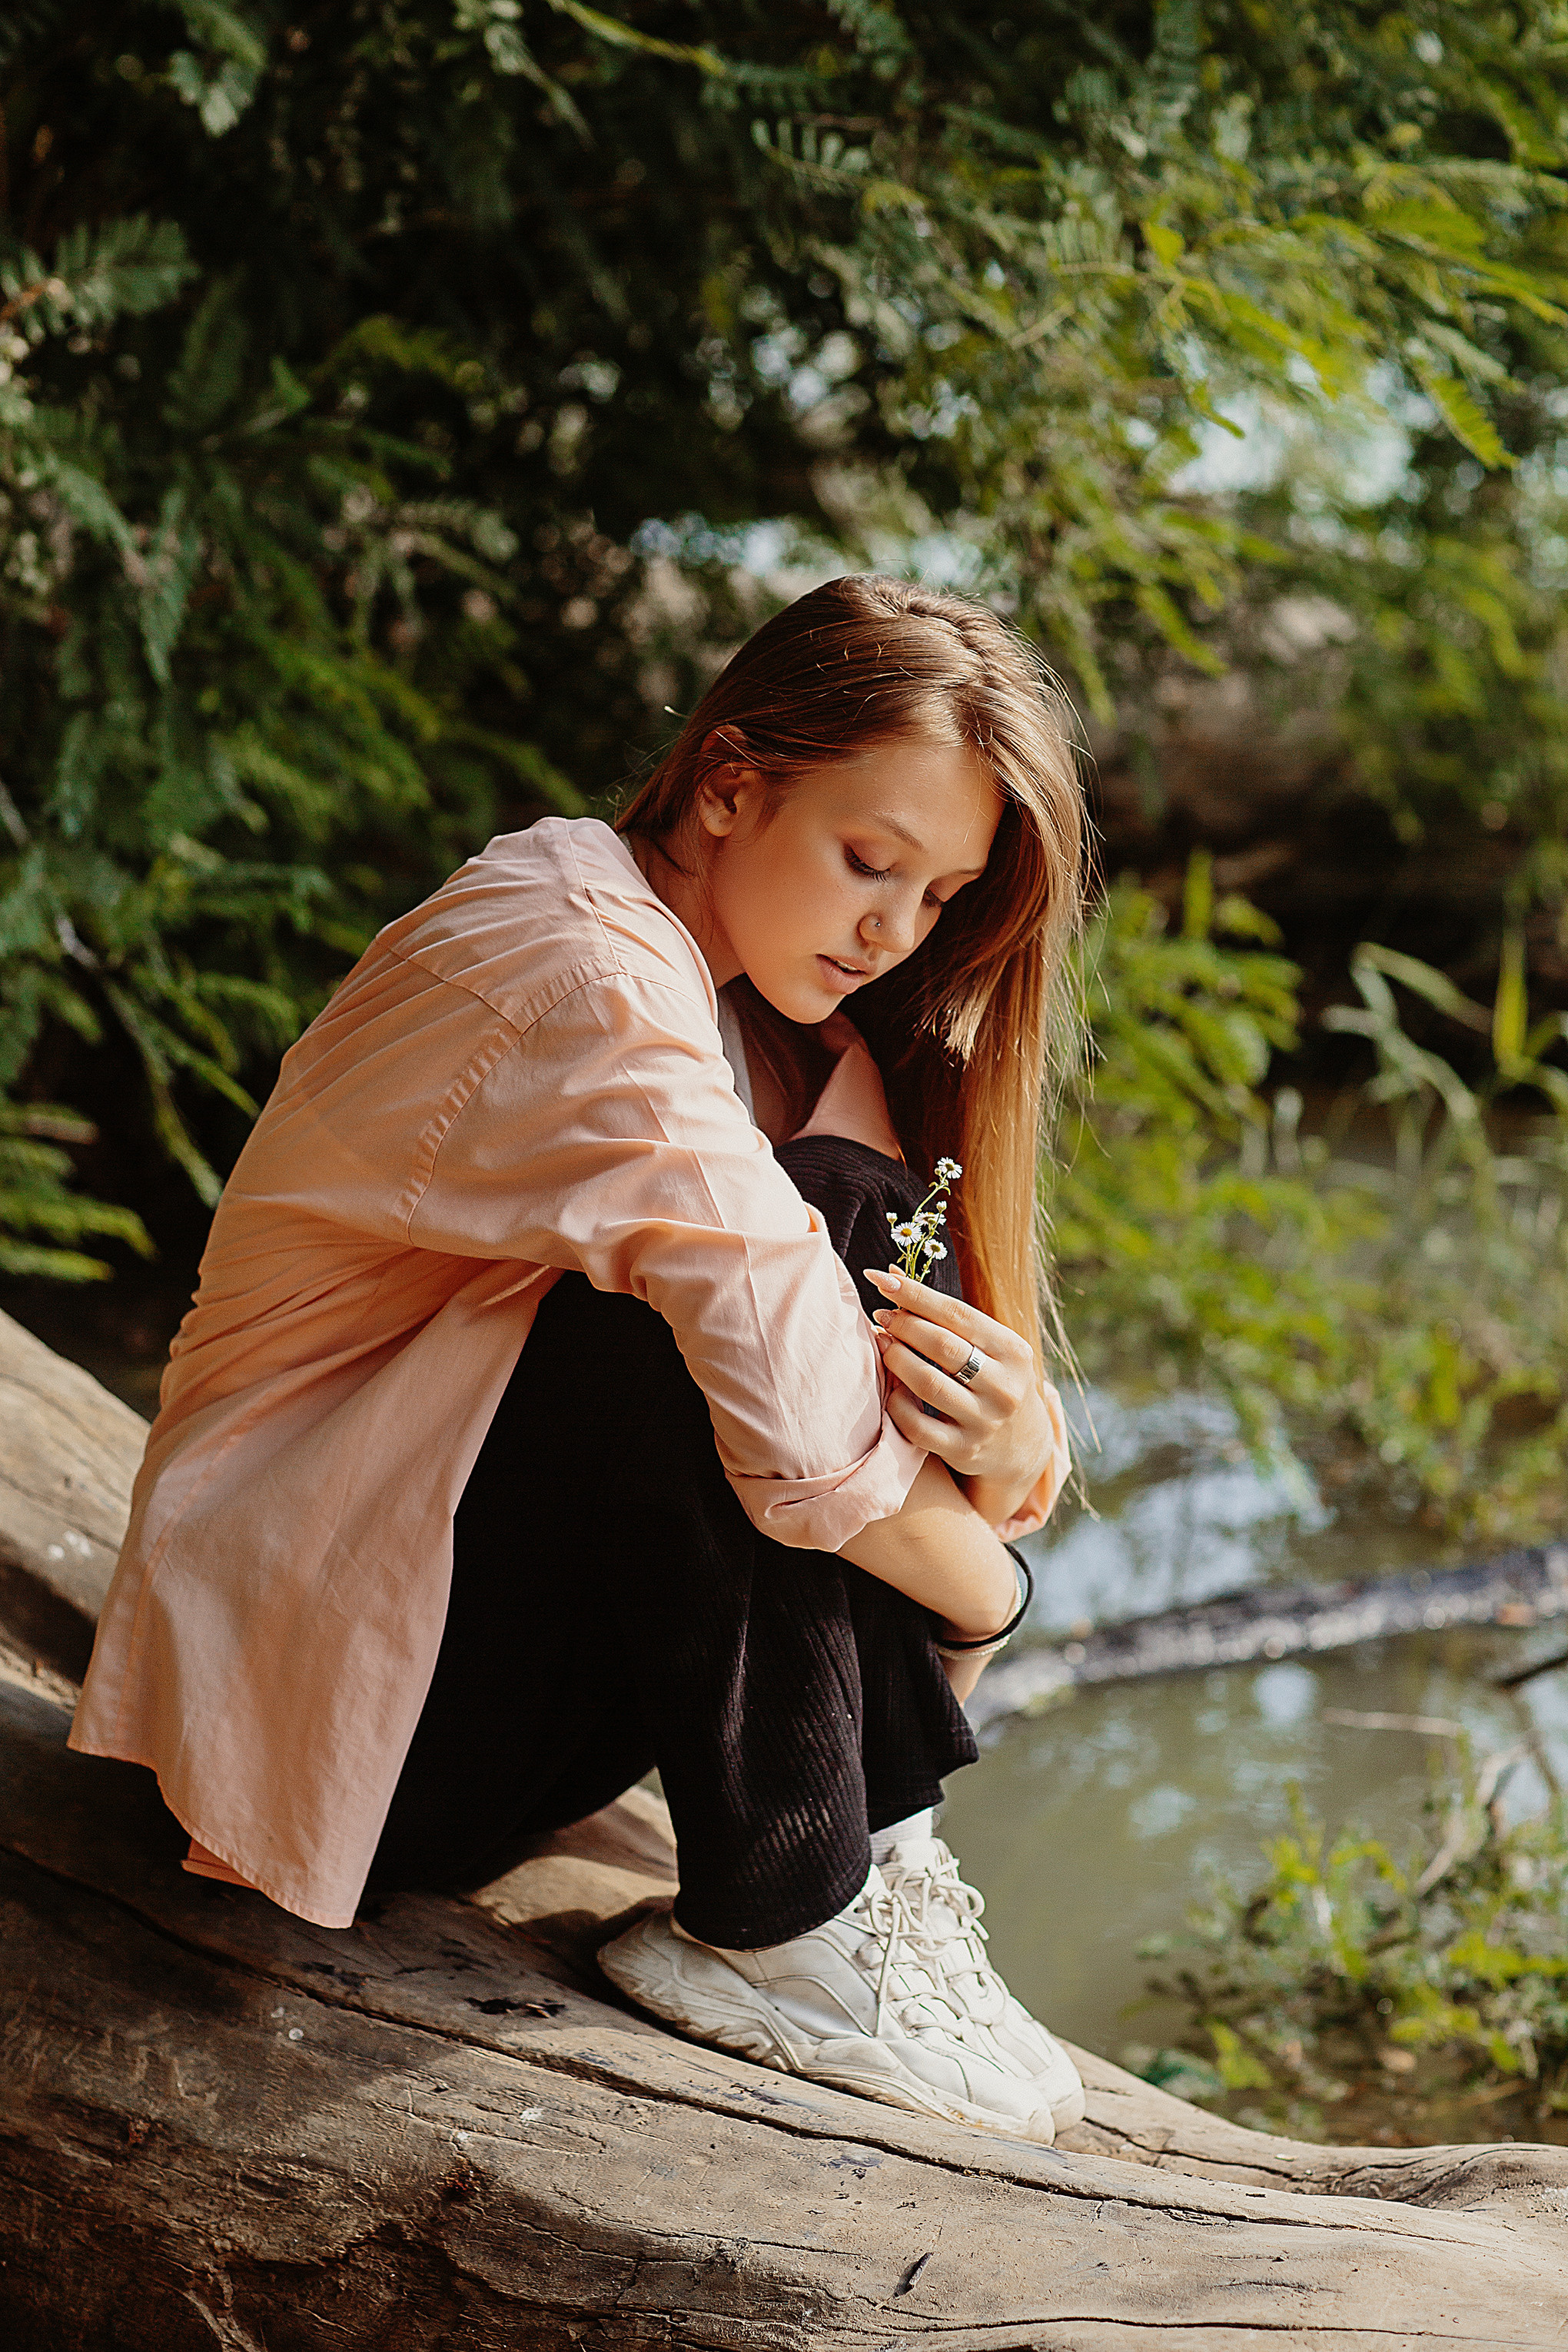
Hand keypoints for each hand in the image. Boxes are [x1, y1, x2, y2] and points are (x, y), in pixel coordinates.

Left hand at [862, 1263, 1068, 1526]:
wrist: (1020, 1445)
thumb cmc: (993, 1380)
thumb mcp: (990, 1347)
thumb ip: (949, 1317)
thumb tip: (894, 1275)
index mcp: (1013, 1352)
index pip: (957, 1314)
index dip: (915, 1294)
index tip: (882, 1278)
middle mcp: (1004, 1387)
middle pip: (941, 1345)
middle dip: (903, 1324)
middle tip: (882, 1314)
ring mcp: (984, 1422)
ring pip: (926, 1383)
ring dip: (895, 1357)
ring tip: (882, 1342)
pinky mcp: (963, 1450)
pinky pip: (916, 1425)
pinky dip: (895, 1401)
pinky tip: (890, 1387)